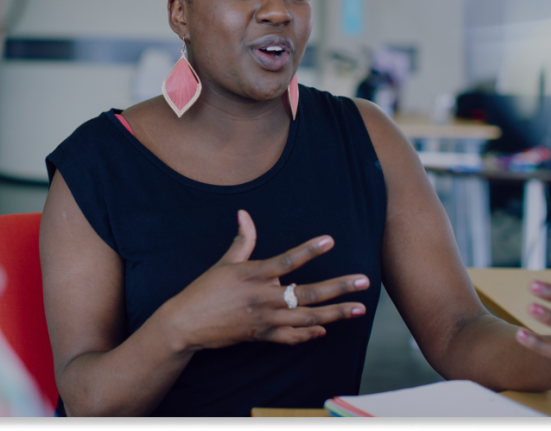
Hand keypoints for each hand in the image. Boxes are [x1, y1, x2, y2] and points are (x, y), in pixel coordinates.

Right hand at [159, 210, 369, 352]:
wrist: (186, 324)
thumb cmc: (205, 290)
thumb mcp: (224, 263)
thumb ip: (242, 239)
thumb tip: (244, 213)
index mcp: (254, 275)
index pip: (288, 260)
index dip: (309, 250)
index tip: (330, 241)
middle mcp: (264, 298)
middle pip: (308, 294)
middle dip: (339, 288)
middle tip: (364, 282)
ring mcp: (265, 320)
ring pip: (307, 318)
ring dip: (335, 314)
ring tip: (358, 309)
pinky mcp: (262, 336)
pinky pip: (291, 337)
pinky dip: (309, 334)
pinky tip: (326, 329)